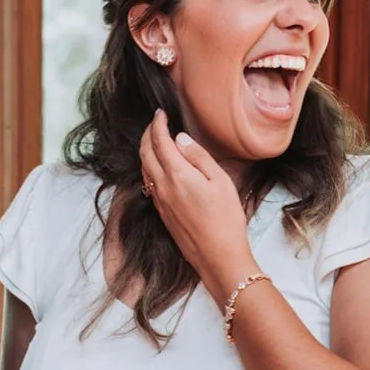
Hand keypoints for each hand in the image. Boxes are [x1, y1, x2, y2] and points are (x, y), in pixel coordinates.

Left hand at [139, 111, 258, 300]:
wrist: (217, 256)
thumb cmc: (226, 219)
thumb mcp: (220, 182)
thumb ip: (198, 157)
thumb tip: (180, 139)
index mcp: (177, 175)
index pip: (159, 142)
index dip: (158, 124)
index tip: (160, 113)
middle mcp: (162, 187)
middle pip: (145, 153)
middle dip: (147, 134)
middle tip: (155, 123)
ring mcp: (160, 202)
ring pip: (144, 169)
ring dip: (146, 151)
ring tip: (155, 140)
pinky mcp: (162, 213)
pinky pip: (149, 183)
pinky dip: (149, 167)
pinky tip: (159, 166)